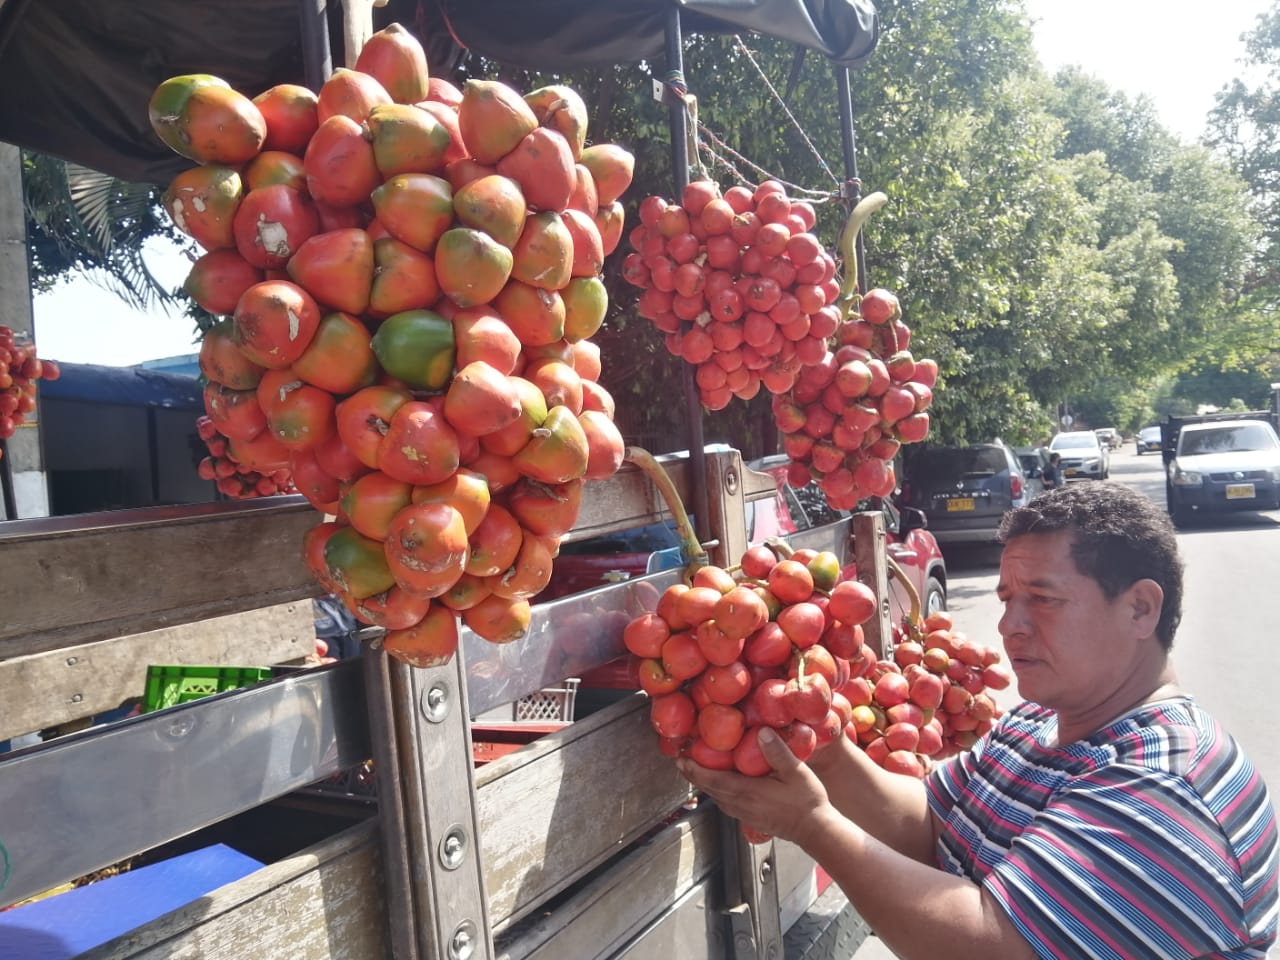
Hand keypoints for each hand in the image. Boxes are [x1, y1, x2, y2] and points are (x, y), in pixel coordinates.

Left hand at [676, 727, 837, 847]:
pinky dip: (718, 790)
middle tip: (682, 760)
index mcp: (745, 792)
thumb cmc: (806, 802)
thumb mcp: (795, 772)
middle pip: (708, 788)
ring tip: (698, 769)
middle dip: (693, 774)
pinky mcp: (749, 817)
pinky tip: (723, 783)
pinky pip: (726, 802)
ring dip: (705, 783)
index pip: (710, 779)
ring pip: (716, 796)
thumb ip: (777, 751)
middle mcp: (739, 804)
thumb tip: (761, 731)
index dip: (692, 769)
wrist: (815, 830)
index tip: (680, 758)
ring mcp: (743, 813)